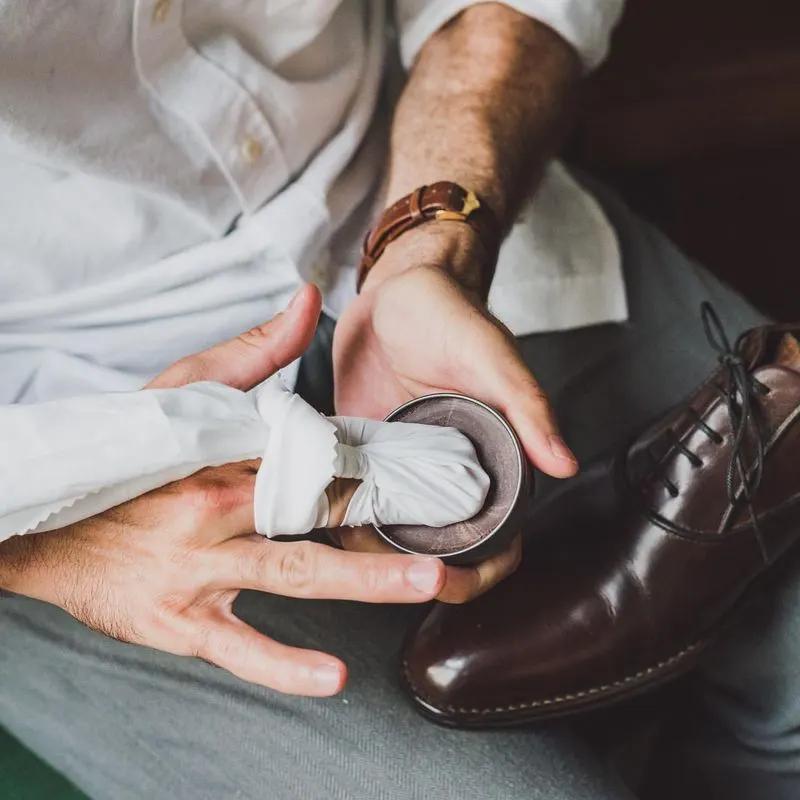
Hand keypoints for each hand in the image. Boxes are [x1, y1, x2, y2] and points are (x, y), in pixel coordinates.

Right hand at [0, 286, 446, 695]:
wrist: (42, 528)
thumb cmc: (119, 458)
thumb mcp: (177, 389)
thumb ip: (252, 350)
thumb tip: (308, 298)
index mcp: (220, 454)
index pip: (307, 453)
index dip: (369, 460)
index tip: (426, 467)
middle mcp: (214, 512)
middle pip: (312, 511)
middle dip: (383, 518)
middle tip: (454, 521)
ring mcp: (197, 571)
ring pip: (291, 574)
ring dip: (362, 580)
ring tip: (425, 582)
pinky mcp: (178, 621)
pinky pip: (238, 647)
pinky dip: (283, 665)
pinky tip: (333, 678)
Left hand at [333, 226, 577, 602]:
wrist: (396, 289)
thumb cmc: (452, 316)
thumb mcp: (491, 357)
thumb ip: (527, 407)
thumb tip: (563, 464)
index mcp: (489, 461)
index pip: (496, 538)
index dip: (477, 570)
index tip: (445, 581)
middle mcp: (444, 473)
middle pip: (437, 547)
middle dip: (412, 573)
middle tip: (378, 580)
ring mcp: (399, 466)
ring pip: (390, 531)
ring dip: (370, 550)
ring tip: (340, 554)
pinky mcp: (360, 451)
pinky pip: (351, 497)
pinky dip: (337, 513)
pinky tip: (313, 519)